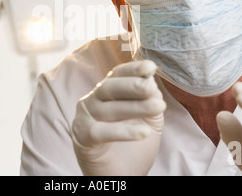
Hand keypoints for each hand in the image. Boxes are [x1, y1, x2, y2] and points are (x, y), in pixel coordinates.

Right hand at [71, 60, 165, 175]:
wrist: (119, 175)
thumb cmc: (132, 145)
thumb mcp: (148, 120)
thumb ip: (149, 101)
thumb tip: (152, 83)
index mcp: (105, 92)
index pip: (117, 75)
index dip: (132, 69)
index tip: (151, 67)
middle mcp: (92, 101)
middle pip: (109, 87)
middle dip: (132, 86)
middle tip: (151, 87)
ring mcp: (85, 118)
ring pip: (108, 109)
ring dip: (135, 107)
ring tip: (158, 107)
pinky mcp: (83, 138)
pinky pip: (102, 132)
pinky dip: (123, 132)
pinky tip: (144, 133)